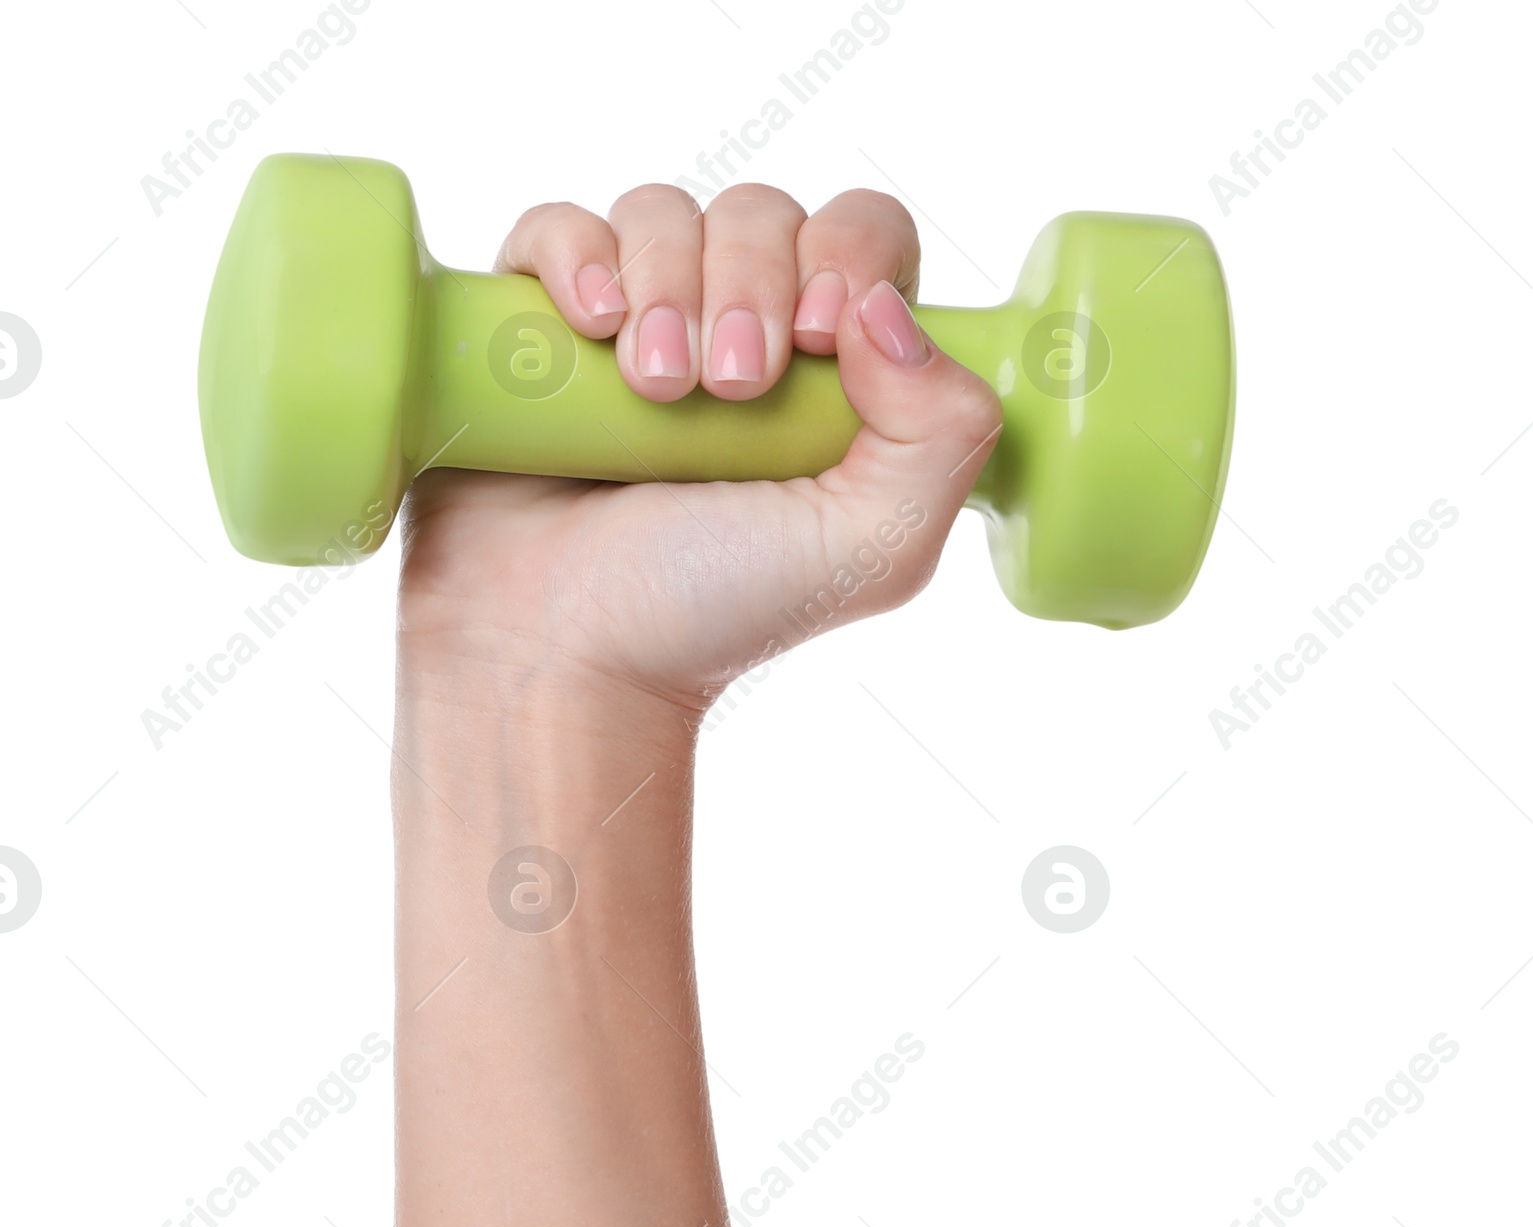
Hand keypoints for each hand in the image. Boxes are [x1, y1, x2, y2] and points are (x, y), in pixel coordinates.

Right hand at [397, 182, 1001, 716]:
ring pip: (661, 213)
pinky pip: (558, 229)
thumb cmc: (716, 614)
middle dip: (750, 284)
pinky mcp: (536, 327)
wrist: (569, 655)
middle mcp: (736, 333)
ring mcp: (633, 326)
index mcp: (831, 377)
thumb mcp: (877, 549)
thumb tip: (886, 308)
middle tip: (728, 388)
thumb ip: (945, 435)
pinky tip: (591, 326)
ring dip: (666, 287)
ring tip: (656, 389)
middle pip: (763, 214)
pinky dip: (577, 256)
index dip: (847, 256)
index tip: (817, 339)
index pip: (864, 237)